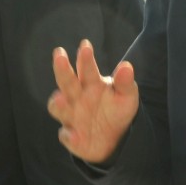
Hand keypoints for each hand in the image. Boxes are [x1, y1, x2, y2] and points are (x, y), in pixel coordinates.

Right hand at [48, 40, 139, 162]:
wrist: (116, 139)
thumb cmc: (117, 110)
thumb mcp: (127, 96)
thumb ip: (125, 82)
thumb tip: (127, 66)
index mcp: (90, 84)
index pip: (86, 69)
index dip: (85, 58)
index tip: (85, 46)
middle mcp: (76, 97)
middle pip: (66, 82)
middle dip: (62, 69)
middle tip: (59, 55)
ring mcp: (72, 116)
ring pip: (59, 107)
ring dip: (58, 103)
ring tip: (61, 98)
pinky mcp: (72, 137)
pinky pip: (66, 135)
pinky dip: (68, 135)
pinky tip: (73, 135)